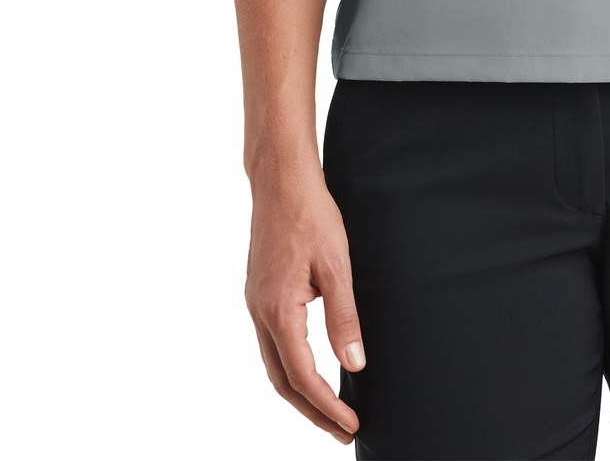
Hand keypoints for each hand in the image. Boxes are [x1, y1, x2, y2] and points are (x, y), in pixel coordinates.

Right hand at [244, 162, 365, 443]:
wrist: (280, 180)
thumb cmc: (310, 214)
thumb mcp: (337, 265)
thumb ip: (344, 317)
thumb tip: (354, 363)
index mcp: (278, 310)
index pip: (303, 376)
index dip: (327, 406)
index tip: (351, 424)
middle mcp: (259, 313)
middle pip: (283, 381)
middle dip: (312, 411)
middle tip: (341, 430)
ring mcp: (255, 303)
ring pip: (274, 364)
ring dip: (301, 392)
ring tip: (329, 410)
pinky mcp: (259, 293)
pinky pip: (272, 343)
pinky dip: (290, 366)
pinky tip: (309, 369)